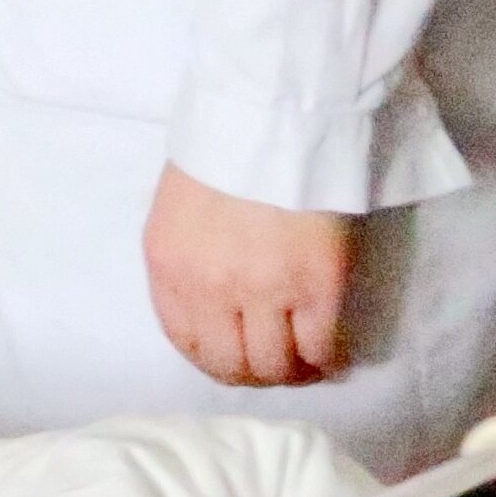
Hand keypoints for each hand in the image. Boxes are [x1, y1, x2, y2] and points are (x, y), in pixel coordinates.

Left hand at [145, 165, 352, 388]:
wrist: (272, 121)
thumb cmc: (222, 154)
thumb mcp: (176, 212)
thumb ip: (187, 262)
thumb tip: (211, 306)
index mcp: (167, 266)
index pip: (184, 341)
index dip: (213, 361)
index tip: (234, 359)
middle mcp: (209, 289)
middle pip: (231, 365)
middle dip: (251, 375)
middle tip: (274, 367)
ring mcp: (265, 292)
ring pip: (276, 366)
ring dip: (291, 373)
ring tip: (304, 364)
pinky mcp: (318, 288)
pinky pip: (321, 348)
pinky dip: (325, 361)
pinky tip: (328, 356)